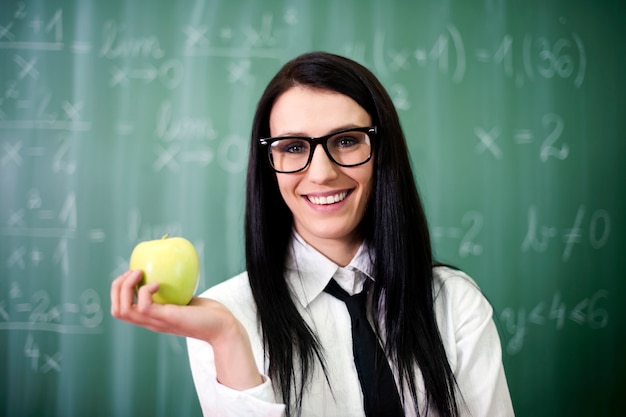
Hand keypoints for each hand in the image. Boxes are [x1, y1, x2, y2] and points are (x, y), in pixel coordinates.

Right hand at [110, 270, 263, 388]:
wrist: (222, 327)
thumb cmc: (207, 313)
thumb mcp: (184, 298)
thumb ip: (174, 291)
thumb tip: (170, 268)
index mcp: (151, 318)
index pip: (121, 309)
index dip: (119, 290)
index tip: (133, 274)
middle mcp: (149, 322)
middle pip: (116, 310)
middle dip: (117, 287)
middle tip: (132, 272)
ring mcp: (156, 322)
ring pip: (123, 310)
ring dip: (126, 287)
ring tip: (138, 273)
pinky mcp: (166, 318)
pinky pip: (144, 306)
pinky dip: (145, 291)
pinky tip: (158, 283)